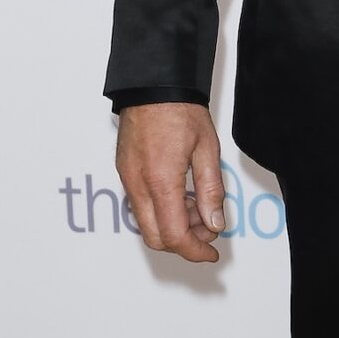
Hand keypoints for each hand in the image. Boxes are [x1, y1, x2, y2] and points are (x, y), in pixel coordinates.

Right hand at [116, 103, 226, 263]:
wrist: (153, 85)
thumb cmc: (180, 110)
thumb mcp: (208, 150)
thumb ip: (211, 190)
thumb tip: (214, 223)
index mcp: (161, 181)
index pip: (175, 235)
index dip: (195, 250)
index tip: (211, 252)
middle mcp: (138, 184)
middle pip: (156, 237)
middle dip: (184, 242)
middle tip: (208, 228)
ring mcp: (127, 179)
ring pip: (146, 224)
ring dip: (173, 226)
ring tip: (198, 206)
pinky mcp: (124, 172)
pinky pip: (140, 206)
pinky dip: (161, 211)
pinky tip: (181, 195)